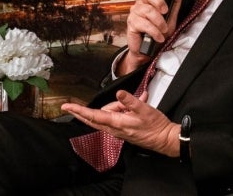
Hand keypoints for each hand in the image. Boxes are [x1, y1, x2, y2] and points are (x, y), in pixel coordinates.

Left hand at [61, 90, 181, 157]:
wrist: (165, 139)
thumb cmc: (156, 126)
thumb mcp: (145, 110)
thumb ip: (131, 101)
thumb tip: (119, 93)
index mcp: (117, 123)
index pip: (93, 115)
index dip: (79, 110)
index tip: (67, 106)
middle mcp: (114, 128)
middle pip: (95, 116)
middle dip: (87, 110)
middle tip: (83, 105)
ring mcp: (118, 130)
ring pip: (109, 113)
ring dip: (118, 105)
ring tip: (136, 102)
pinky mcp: (124, 129)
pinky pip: (118, 115)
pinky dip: (125, 108)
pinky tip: (140, 101)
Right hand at [122, 0, 181, 74]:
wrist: (149, 51)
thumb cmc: (159, 33)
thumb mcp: (171, 18)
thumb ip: (174, 4)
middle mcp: (141, 3)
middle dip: (159, 1)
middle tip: (166, 11)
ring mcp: (135, 12)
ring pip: (147, 10)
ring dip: (159, 22)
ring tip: (163, 30)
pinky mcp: (131, 23)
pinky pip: (144, 24)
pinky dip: (154, 31)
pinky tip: (158, 37)